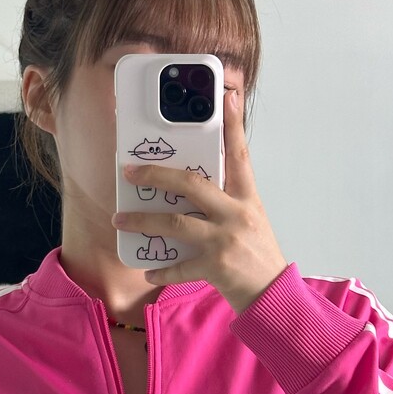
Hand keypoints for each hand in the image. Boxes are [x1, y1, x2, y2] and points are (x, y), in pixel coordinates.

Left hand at [111, 86, 289, 313]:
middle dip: (156, 175)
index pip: (240, 155)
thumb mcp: (251, 219)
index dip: (233, 125)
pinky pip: (179, 267)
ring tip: (120, 221)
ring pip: (175, 223)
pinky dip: (161, 270)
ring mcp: (225, 240)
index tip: (226, 98)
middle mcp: (236, 214)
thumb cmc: (257, 256)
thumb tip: (191, 187)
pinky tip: (148, 271)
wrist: (272, 294)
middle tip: (129, 171)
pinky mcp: (216, 267)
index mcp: (247, 199)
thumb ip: (227, 201)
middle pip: (192, 184)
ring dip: (142, 221)